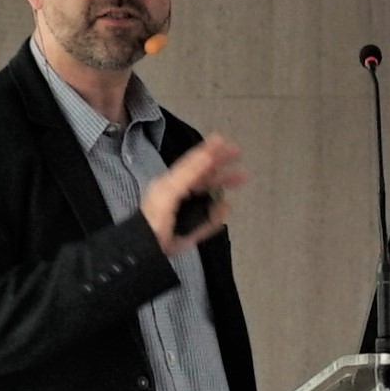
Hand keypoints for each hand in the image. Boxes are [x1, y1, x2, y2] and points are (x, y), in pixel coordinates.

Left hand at [143, 137, 243, 255]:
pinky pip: (210, 217)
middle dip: (222, 165)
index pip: (193, 163)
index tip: (224, 140)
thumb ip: (190, 172)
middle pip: (205, 176)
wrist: (147, 250)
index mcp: (173, 182)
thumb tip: (208, 153)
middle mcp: (181, 194)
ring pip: (210, 195)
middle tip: (238, 154)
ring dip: (224, 186)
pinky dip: (218, 213)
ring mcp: (188, 211)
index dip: (208, 151)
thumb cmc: (156, 217)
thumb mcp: (170, 190)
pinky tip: (225, 209)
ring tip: (241, 180)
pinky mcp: (192, 228)